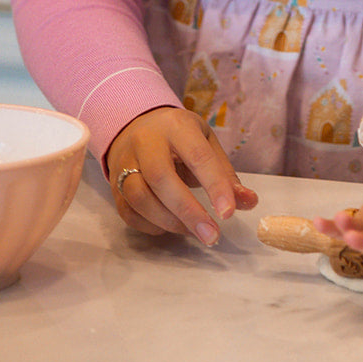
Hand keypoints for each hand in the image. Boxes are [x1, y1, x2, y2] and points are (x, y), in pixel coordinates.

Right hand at [106, 107, 257, 244]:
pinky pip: (129, 212)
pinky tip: (170, 226)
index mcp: (176, 126)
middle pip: (161, 178)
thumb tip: (249, 202)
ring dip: (169, 221)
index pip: (198, 156)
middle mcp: (146, 142)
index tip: (229, 213)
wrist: (135, 126)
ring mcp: (125, 163)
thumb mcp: (205, 143)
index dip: (215, 186)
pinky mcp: (113, 186)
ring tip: (194, 231)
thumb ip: (225, 174)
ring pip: (140, 197)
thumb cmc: (179, 138)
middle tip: (211, 235)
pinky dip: (151, 226)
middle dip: (188, 211)